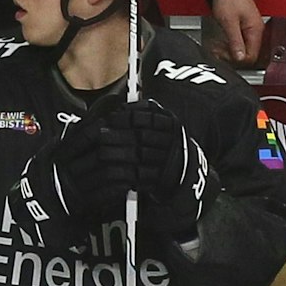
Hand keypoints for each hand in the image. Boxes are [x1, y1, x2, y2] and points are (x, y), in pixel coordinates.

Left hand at [101, 99, 211, 237]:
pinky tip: (111, 169)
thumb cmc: (166, 142)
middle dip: (119, 135)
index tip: (110, 117)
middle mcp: (171, 141)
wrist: (184, 170)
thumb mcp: (163, 122)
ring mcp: (167, 160)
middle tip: (100, 135)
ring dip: (118, 154)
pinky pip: (140, 175)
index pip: (147, 117)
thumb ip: (147, 111)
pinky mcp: (161, 179)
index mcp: (171, 124)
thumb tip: (124, 106)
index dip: (127, 117)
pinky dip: (124, 173)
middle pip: (141, 136)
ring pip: (139, 155)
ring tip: (101, 152)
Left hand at [210, 0, 263, 66]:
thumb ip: (236, 41)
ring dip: (229, 51)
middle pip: (248, 54)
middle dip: (231, 56)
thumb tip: (240, 58)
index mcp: (255, 30)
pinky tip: (221, 42)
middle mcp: (256, 31)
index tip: (223, 55)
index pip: (251, 56)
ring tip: (217, 47)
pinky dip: (230, 44)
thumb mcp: (229, 22)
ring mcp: (251, 29)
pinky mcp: (245, 27)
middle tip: (218, 52)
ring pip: (243, 49)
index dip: (237, 59)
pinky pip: (240, 42)